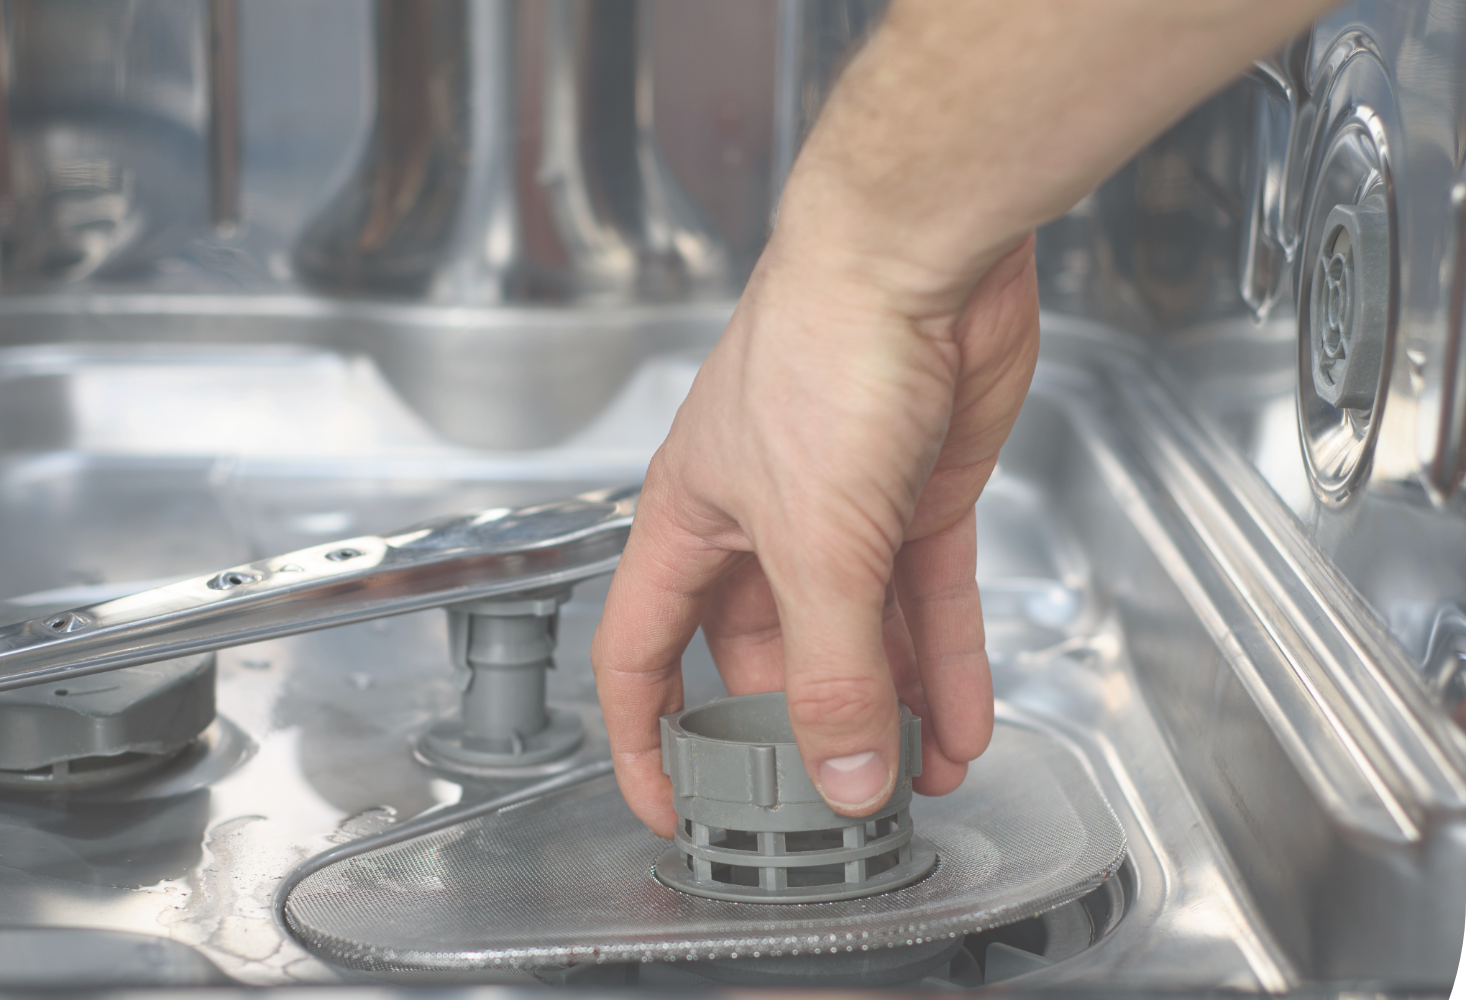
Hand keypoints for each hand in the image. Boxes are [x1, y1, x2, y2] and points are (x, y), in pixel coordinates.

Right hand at [590, 220, 1037, 834]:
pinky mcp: (918, 497)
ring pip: (859, 636)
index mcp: (689, 524)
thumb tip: (842, 777)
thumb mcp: (816, 544)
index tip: (675, 806)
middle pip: (766, 656)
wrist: (923, 256)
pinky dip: (948, 665)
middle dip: (800, 731)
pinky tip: (964, 721)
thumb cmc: (824, 352)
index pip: (641, 654)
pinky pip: (928, 604)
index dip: (645, 737)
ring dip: (889, 709)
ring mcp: (843, 510)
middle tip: (831, 805)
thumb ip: (832, 671)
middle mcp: (759, 522)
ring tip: (916, 781)